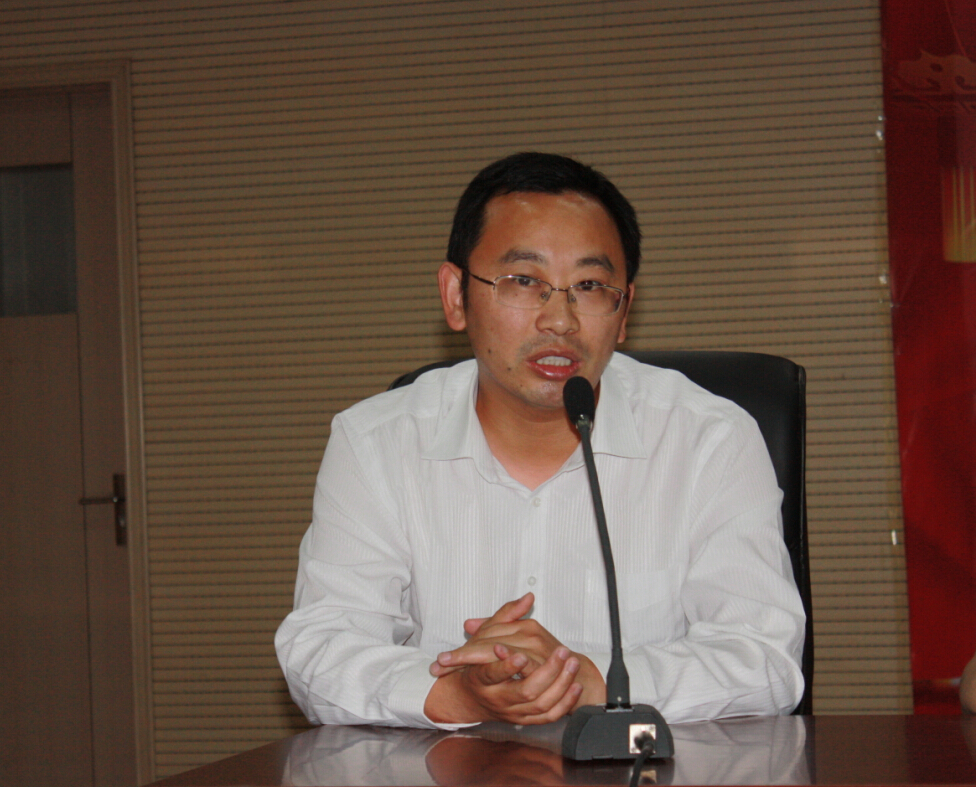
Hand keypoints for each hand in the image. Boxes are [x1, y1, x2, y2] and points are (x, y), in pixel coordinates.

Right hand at [426, 593, 606, 722]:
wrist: (470, 699)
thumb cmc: (476, 664)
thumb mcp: (484, 636)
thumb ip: (506, 615)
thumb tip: (527, 597)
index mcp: (480, 678)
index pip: (491, 674)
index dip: (507, 666)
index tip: (522, 656)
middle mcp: (496, 698)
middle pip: (524, 691)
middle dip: (547, 673)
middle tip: (563, 652)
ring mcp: (512, 711)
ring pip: (540, 703)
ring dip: (560, 685)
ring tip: (572, 663)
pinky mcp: (526, 719)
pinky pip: (549, 716)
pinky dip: (564, 703)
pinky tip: (575, 687)